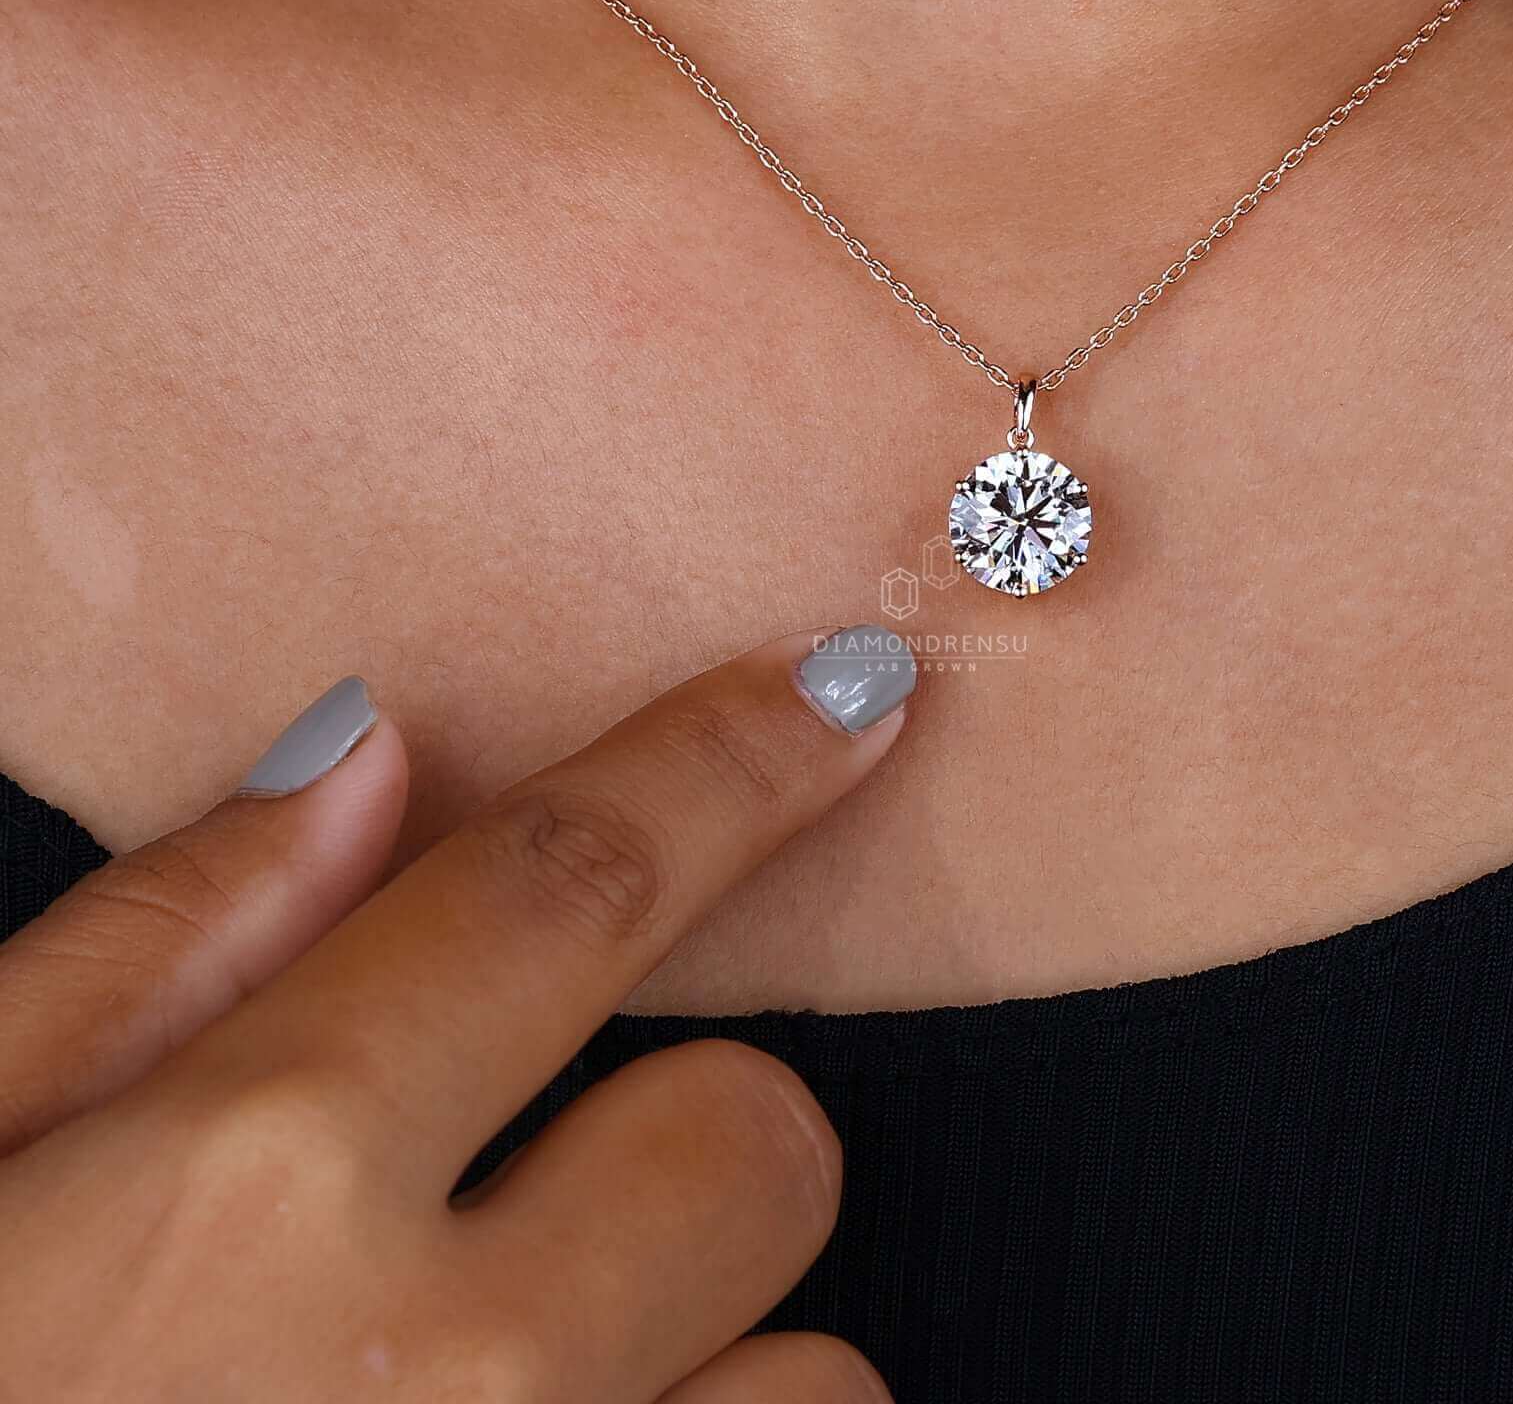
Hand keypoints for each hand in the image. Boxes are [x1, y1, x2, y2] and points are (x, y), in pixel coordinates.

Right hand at [0, 625, 914, 1402]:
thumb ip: (150, 957)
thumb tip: (363, 757)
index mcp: (247, 1194)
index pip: (574, 888)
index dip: (736, 758)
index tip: (848, 690)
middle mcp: (439, 1378)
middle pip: (757, 1139)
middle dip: (678, 1154)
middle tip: (519, 1233)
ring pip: (816, 1381)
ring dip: (705, 1375)